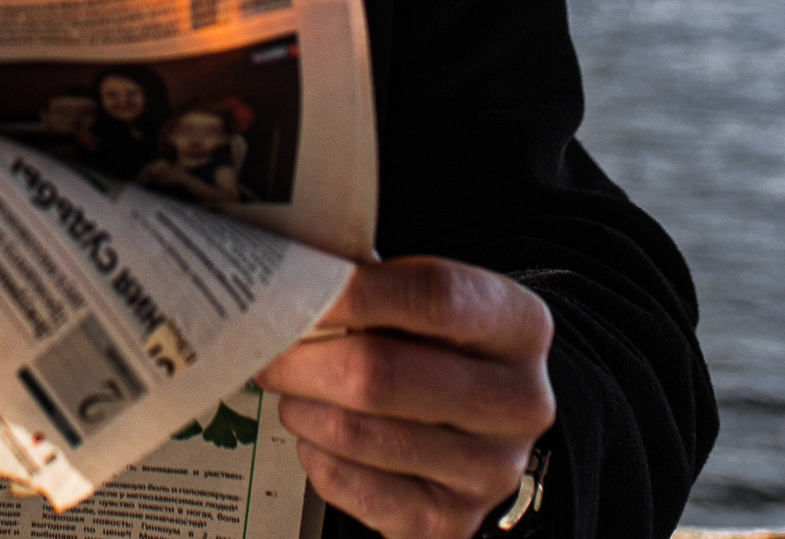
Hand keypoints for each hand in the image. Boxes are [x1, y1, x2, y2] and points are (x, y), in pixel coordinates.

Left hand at [258, 258, 554, 538]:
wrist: (472, 425)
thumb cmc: (431, 345)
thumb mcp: (418, 298)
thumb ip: (365, 280)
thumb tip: (289, 271)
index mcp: (519, 326)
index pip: (433, 296)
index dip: (350, 291)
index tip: (291, 286)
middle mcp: (519, 403)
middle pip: (380, 373)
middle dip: (302, 358)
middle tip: (264, 344)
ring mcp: (490, 471)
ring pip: (354, 432)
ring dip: (301, 406)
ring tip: (293, 388)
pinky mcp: (450, 521)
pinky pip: (348, 485)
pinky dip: (314, 454)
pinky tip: (318, 433)